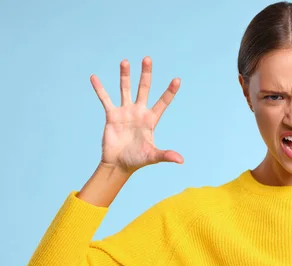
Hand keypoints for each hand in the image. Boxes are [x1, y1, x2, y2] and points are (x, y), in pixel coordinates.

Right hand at [90, 56, 182, 173]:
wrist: (118, 164)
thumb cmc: (137, 160)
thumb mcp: (152, 156)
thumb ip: (166, 155)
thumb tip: (181, 160)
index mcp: (151, 119)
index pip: (163, 102)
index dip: (170, 92)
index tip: (177, 80)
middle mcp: (139, 112)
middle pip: (144, 89)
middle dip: (146, 74)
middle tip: (147, 59)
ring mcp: (125, 112)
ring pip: (125, 89)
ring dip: (125, 76)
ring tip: (125, 61)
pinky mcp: (111, 115)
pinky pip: (105, 99)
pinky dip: (100, 89)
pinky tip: (94, 77)